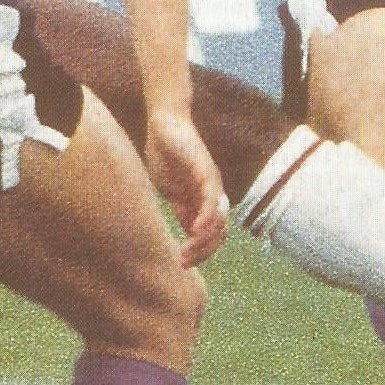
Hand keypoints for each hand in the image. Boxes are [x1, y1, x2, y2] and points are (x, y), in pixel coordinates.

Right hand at [144, 110, 228, 267]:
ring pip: (218, 220)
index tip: (181, 262)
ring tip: (187, 252)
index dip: (200, 251)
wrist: (164, 123)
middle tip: (182, 262)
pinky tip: (195, 232)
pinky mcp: (206, 170)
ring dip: (204, 241)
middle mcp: (212, 193)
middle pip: (219, 232)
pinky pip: (211, 199)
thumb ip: (182, 209)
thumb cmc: (166, 153)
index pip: (212, 234)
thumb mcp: (172, 190)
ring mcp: (212, 182)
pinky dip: (207, 218)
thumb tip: (190, 233)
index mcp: (203, 199)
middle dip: (202, 252)